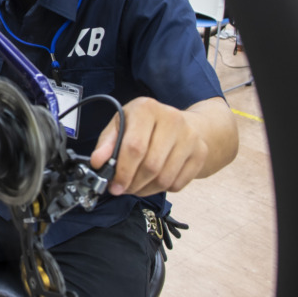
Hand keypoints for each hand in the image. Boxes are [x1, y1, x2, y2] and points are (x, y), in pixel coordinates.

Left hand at [89, 96, 209, 196]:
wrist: (180, 123)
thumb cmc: (143, 125)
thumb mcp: (120, 125)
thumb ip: (106, 143)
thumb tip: (97, 162)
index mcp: (147, 108)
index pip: (134, 147)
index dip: (123, 171)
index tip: (114, 186)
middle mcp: (172, 119)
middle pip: (151, 165)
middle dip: (133, 184)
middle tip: (123, 189)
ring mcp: (189, 136)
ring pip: (164, 178)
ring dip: (146, 189)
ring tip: (136, 186)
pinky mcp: (200, 153)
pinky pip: (178, 183)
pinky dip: (162, 189)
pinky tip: (153, 181)